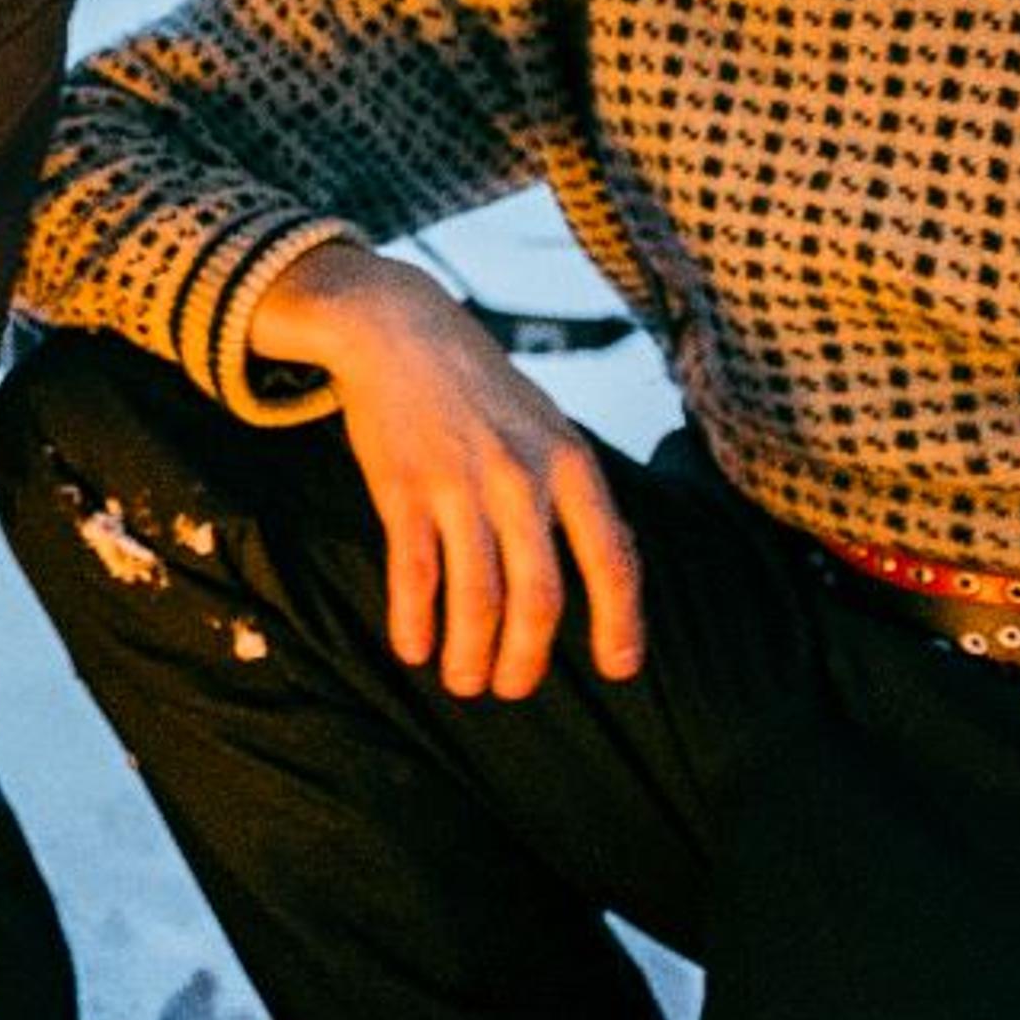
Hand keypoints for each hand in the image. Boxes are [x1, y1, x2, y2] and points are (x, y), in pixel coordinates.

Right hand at [251, 241, 644, 697]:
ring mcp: (460, 485)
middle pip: (539, 596)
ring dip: (470, 653)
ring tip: (463, 682)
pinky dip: (414, 621)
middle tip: (515, 689)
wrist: (398, 329)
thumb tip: (610, 567)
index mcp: (570, 464)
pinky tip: (412, 649)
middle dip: (529, 659)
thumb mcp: (549, 425)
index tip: (619, 670)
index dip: (620, 623)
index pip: (613, 559)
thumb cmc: (480, 387)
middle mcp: (522, 478)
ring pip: (477, 597)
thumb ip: (574, 492)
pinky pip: (414, 574)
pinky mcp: (403, 488)